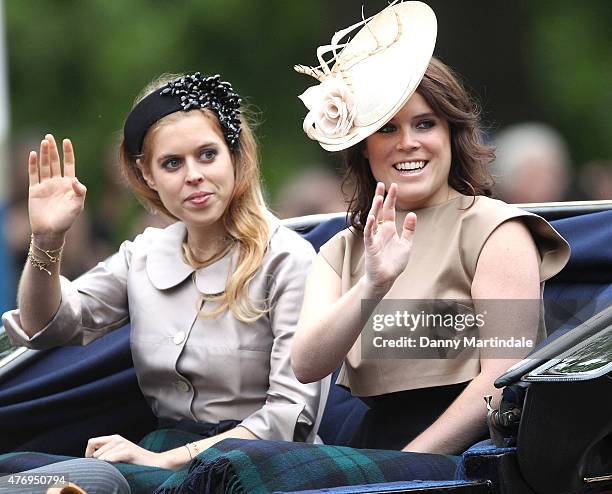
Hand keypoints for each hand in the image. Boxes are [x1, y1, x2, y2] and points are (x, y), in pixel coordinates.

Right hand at [28, 134, 85, 242]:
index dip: (68, 153)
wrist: (50, 232)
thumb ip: (80, 192)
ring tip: (43, 142)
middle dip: (53, 150)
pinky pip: (33, 175)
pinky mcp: (34, 190)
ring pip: (44, 166)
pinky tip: (33, 154)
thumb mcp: (78, 206)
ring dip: (43, 154)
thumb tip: (76, 179)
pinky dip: (32, 164)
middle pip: (54, 162)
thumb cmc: (66, 220)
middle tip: (49, 136)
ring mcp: (45, 186)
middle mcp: (57, 183)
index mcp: (69, 185)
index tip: (66, 141)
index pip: (69, 165)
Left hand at [85, 434, 168, 467]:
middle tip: (110, 468)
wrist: (155, 462)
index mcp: (114, 438)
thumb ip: (106, 452)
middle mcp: (117, 439)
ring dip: (106, 466)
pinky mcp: (128, 452)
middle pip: (95, 453)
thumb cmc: (135, 461)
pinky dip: (110, 465)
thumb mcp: (118, 453)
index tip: (94, 463)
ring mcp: (123, 444)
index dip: (88, 453)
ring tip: (117, 468)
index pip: (91, 442)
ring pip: (101, 458)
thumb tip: (88, 458)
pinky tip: (118, 468)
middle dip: (98, 463)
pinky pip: (110, 459)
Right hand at [363, 182, 416, 296]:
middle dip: (380, 197)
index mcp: (389, 229)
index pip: (389, 210)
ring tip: (378, 196)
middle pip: (379, 211)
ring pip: (373, 220)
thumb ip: (409, 230)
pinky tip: (372, 217)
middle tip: (381, 183)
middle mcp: (380, 231)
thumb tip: (413, 214)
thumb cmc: (394, 263)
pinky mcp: (370, 247)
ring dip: (375, 208)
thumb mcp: (406, 244)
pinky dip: (370, 226)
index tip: (393, 185)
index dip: (391, 198)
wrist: (386, 278)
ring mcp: (374, 238)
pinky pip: (369, 235)